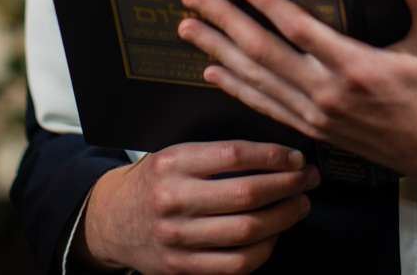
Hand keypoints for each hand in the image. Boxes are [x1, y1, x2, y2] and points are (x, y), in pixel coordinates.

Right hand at [75, 141, 317, 273]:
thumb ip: (214, 153)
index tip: (295, 157)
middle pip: (248, 194)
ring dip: (284, 218)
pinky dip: (265, 250)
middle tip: (307, 180)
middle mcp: (173, 199)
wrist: (110, 221)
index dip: (274, 156)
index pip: (234, 155)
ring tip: (299, 205)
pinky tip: (274, 235)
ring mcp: (178, 237)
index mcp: (172, 163)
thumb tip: (273, 153)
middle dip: (288, 186)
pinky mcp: (182, 267)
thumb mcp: (173, 155)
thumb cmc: (151, 183)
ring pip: (248, 231)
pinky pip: (237, 264)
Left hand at [179, 0, 416, 198]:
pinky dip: (236, 88)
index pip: (298, 29)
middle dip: (224, 22)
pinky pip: (266, 106)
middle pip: (263, 53)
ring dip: (219, 52)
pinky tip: (213, 71)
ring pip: (257, 81)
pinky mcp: (316, 130)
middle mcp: (329, 94)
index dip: (265, 3)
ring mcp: (318, 115)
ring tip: (190, 29)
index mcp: (356, 68)